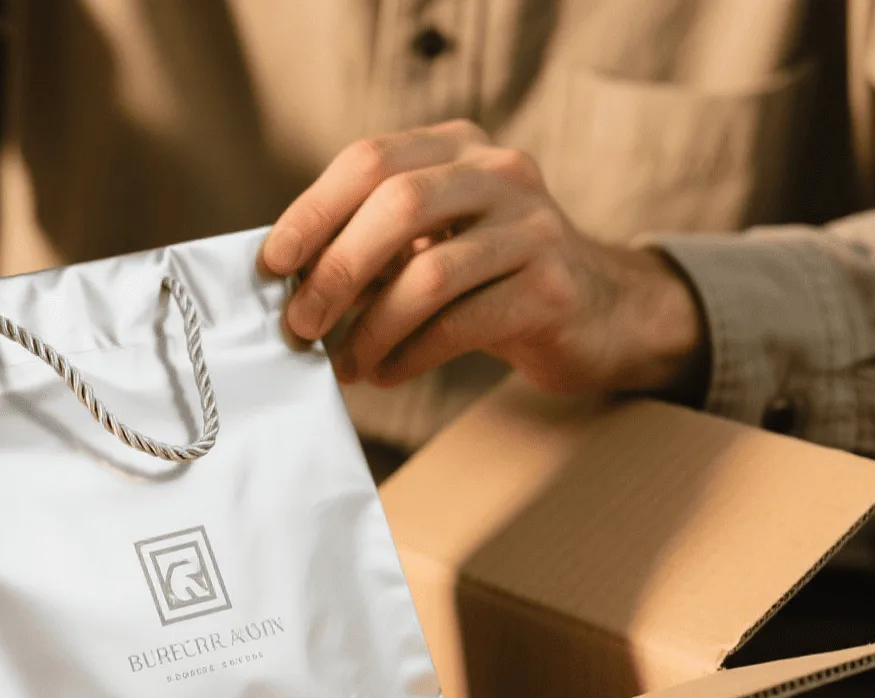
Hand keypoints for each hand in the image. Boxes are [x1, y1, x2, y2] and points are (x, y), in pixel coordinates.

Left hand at [261, 120, 706, 398]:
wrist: (602, 312)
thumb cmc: (492, 277)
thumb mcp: (436, 238)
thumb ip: (372, 243)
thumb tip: (286, 280)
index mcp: (459, 148)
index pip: (370, 160)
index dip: (313, 211)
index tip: (272, 265)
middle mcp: (502, 174)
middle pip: (397, 206)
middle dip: (336, 271)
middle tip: (300, 325)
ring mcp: (535, 229)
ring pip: (430, 274)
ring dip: (372, 327)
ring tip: (344, 365)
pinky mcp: (552, 290)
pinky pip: (462, 324)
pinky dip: (411, 355)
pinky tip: (387, 374)